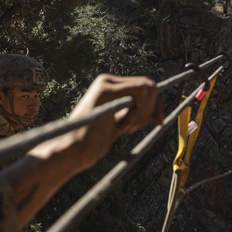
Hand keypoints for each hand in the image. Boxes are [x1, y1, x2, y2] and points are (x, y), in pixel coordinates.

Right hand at [8, 74, 162, 225]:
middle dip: (152, 107)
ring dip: (145, 111)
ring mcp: (107, 84)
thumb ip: (135, 115)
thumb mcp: (119, 125)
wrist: (72, 150)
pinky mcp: (107, 90)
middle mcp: (108, 81)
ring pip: (148, 87)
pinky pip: (141, 91)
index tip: (158, 122)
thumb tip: (157, 114)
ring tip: (126, 126)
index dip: (156, 104)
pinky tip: (124, 124)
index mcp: (109, 87)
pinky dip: (141, 110)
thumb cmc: (92, 142)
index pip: (144, 87)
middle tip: (136, 127)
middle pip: (149, 85)